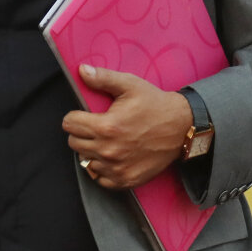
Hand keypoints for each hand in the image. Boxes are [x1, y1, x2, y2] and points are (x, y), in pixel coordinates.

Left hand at [63, 64, 191, 189]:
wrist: (182, 127)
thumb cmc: (154, 104)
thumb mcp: (130, 85)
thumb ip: (102, 78)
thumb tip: (81, 71)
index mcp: (106, 127)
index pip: (69, 125)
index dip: (75, 117)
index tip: (84, 115)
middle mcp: (109, 151)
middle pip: (74, 143)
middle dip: (81, 133)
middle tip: (95, 126)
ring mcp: (117, 168)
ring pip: (86, 161)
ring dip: (91, 151)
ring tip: (105, 141)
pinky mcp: (126, 180)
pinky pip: (100, 179)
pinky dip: (102, 169)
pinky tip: (111, 157)